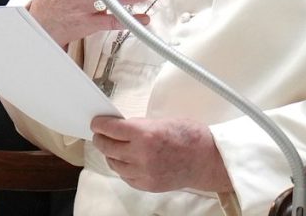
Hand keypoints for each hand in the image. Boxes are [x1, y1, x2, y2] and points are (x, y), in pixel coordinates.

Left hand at [90, 116, 232, 192]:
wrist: (208, 159)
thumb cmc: (191, 136)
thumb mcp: (163, 121)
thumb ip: (140, 125)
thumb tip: (121, 127)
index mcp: (145, 134)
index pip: (110, 129)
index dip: (100, 124)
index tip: (97, 123)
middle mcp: (141, 154)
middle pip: (107, 147)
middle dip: (101, 138)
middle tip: (101, 133)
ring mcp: (143, 172)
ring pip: (114, 163)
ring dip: (111, 154)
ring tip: (114, 147)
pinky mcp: (147, 185)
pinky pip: (125, 176)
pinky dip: (123, 167)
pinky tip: (126, 160)